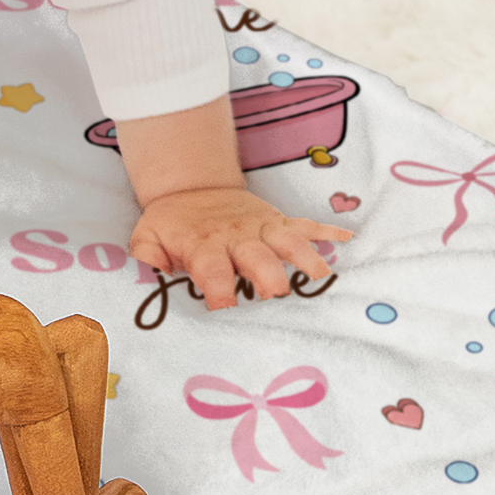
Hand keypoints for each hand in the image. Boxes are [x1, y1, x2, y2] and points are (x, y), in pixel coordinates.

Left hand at [129, 185, 349, 309]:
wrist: (191, 187)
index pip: (212, 267)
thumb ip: (146, 258)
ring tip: (320, 277)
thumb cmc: (170, 225)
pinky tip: (349, 239)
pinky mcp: (278, 222)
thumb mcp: (146, 238)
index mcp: (203, 245)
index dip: (218, 287)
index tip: (225, 306)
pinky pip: (305, 224)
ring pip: (288, 240)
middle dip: (268, 275)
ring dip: (305, 257)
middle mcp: (237, 237)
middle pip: (258, 256)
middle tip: (277, 296)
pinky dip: (327, 230)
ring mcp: (261, 228)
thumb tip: (150, 277)